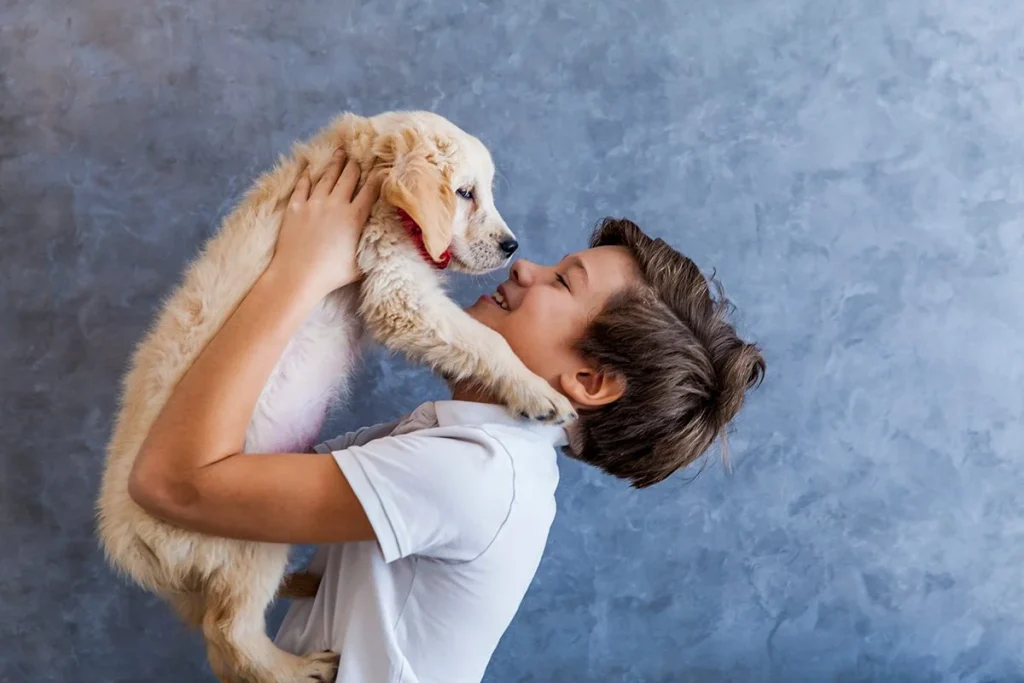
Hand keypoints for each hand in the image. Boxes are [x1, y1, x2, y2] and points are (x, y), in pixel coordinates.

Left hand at [270, 149, 382, 293]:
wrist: (298, 275)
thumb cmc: (331, 274)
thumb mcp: (360, 264)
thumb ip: (370, 250)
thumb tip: (381, 246)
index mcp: (355, 217)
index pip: (370, 190)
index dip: (377, 177)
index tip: (381, 168)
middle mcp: (336, 204)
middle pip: (349, 177)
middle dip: (355, 165)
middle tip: (358, 157)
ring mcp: (314, 204)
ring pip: (327, 177)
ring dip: (335, 164)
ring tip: (340, 153)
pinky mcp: (295, 208)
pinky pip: (302, 186)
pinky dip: (307, 176)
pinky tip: (310, 169)